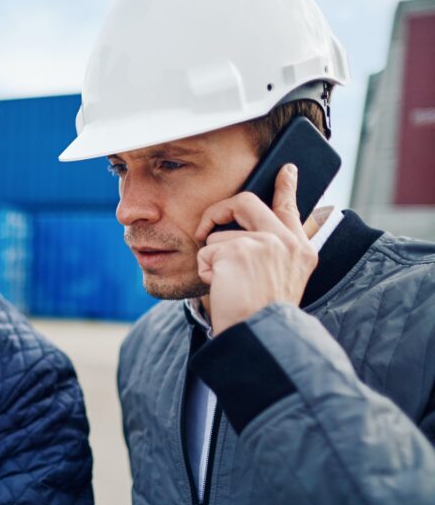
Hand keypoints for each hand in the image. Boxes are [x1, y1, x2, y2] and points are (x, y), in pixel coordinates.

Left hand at [194, 164, 318, 334]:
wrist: (258, 335)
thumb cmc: (260, 314)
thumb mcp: (279, 279)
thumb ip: (271, 252)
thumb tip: (246, 230)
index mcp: (301, 250)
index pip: (291, 208)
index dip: (286, 186)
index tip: (285, 169)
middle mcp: (287, 242)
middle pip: (245, 201)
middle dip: (217, 210)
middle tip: (204, 226)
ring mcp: (264, 243)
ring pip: (219, 234)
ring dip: (212, 259)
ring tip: (227, 284)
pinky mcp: (239, 250)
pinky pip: (207, 251)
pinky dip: (205, 271)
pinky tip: (221, 288)